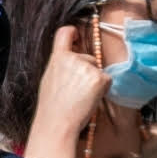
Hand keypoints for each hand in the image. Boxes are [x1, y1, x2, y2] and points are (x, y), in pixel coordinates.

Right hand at [27, 25, 110, 157]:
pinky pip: (107, 80)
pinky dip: (102, 90)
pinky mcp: (100, 78)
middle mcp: (73, 58)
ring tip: (80, 98)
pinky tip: (89, 100)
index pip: (65, 33)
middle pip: (88, 57)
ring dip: (94, 82)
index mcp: (57, 58)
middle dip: (87, 71)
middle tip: (76, 92)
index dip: (73, 33)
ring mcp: (88, 67)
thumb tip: (74, 61)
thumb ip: (62, 66)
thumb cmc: (52, 108)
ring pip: (98, 70)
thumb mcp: (49, 80)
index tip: (76, 37)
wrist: (57, 124)